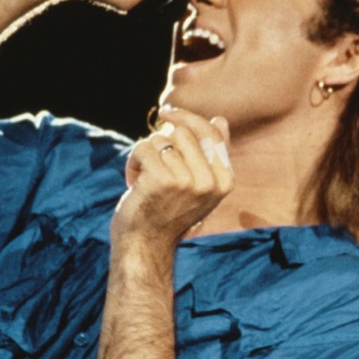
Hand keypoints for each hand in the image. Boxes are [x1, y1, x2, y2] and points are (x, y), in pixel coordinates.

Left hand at [112, 107, 232, 247]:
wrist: (145, 246)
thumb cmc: (169, 212)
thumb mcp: (199, 185)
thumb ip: (211, 154)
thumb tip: (220, 119)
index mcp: (225, 181)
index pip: (211, 132)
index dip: (187, 118)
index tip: (167, 112)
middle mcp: (210, 182)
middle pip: (183, 132)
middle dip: (162, 142)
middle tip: (155, 167)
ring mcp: (187, 181)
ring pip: (161, 139)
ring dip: (146, 154)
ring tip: (145, 179)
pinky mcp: (162, 180)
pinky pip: (144, 147)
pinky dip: (133, 161)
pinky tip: (134, 181)